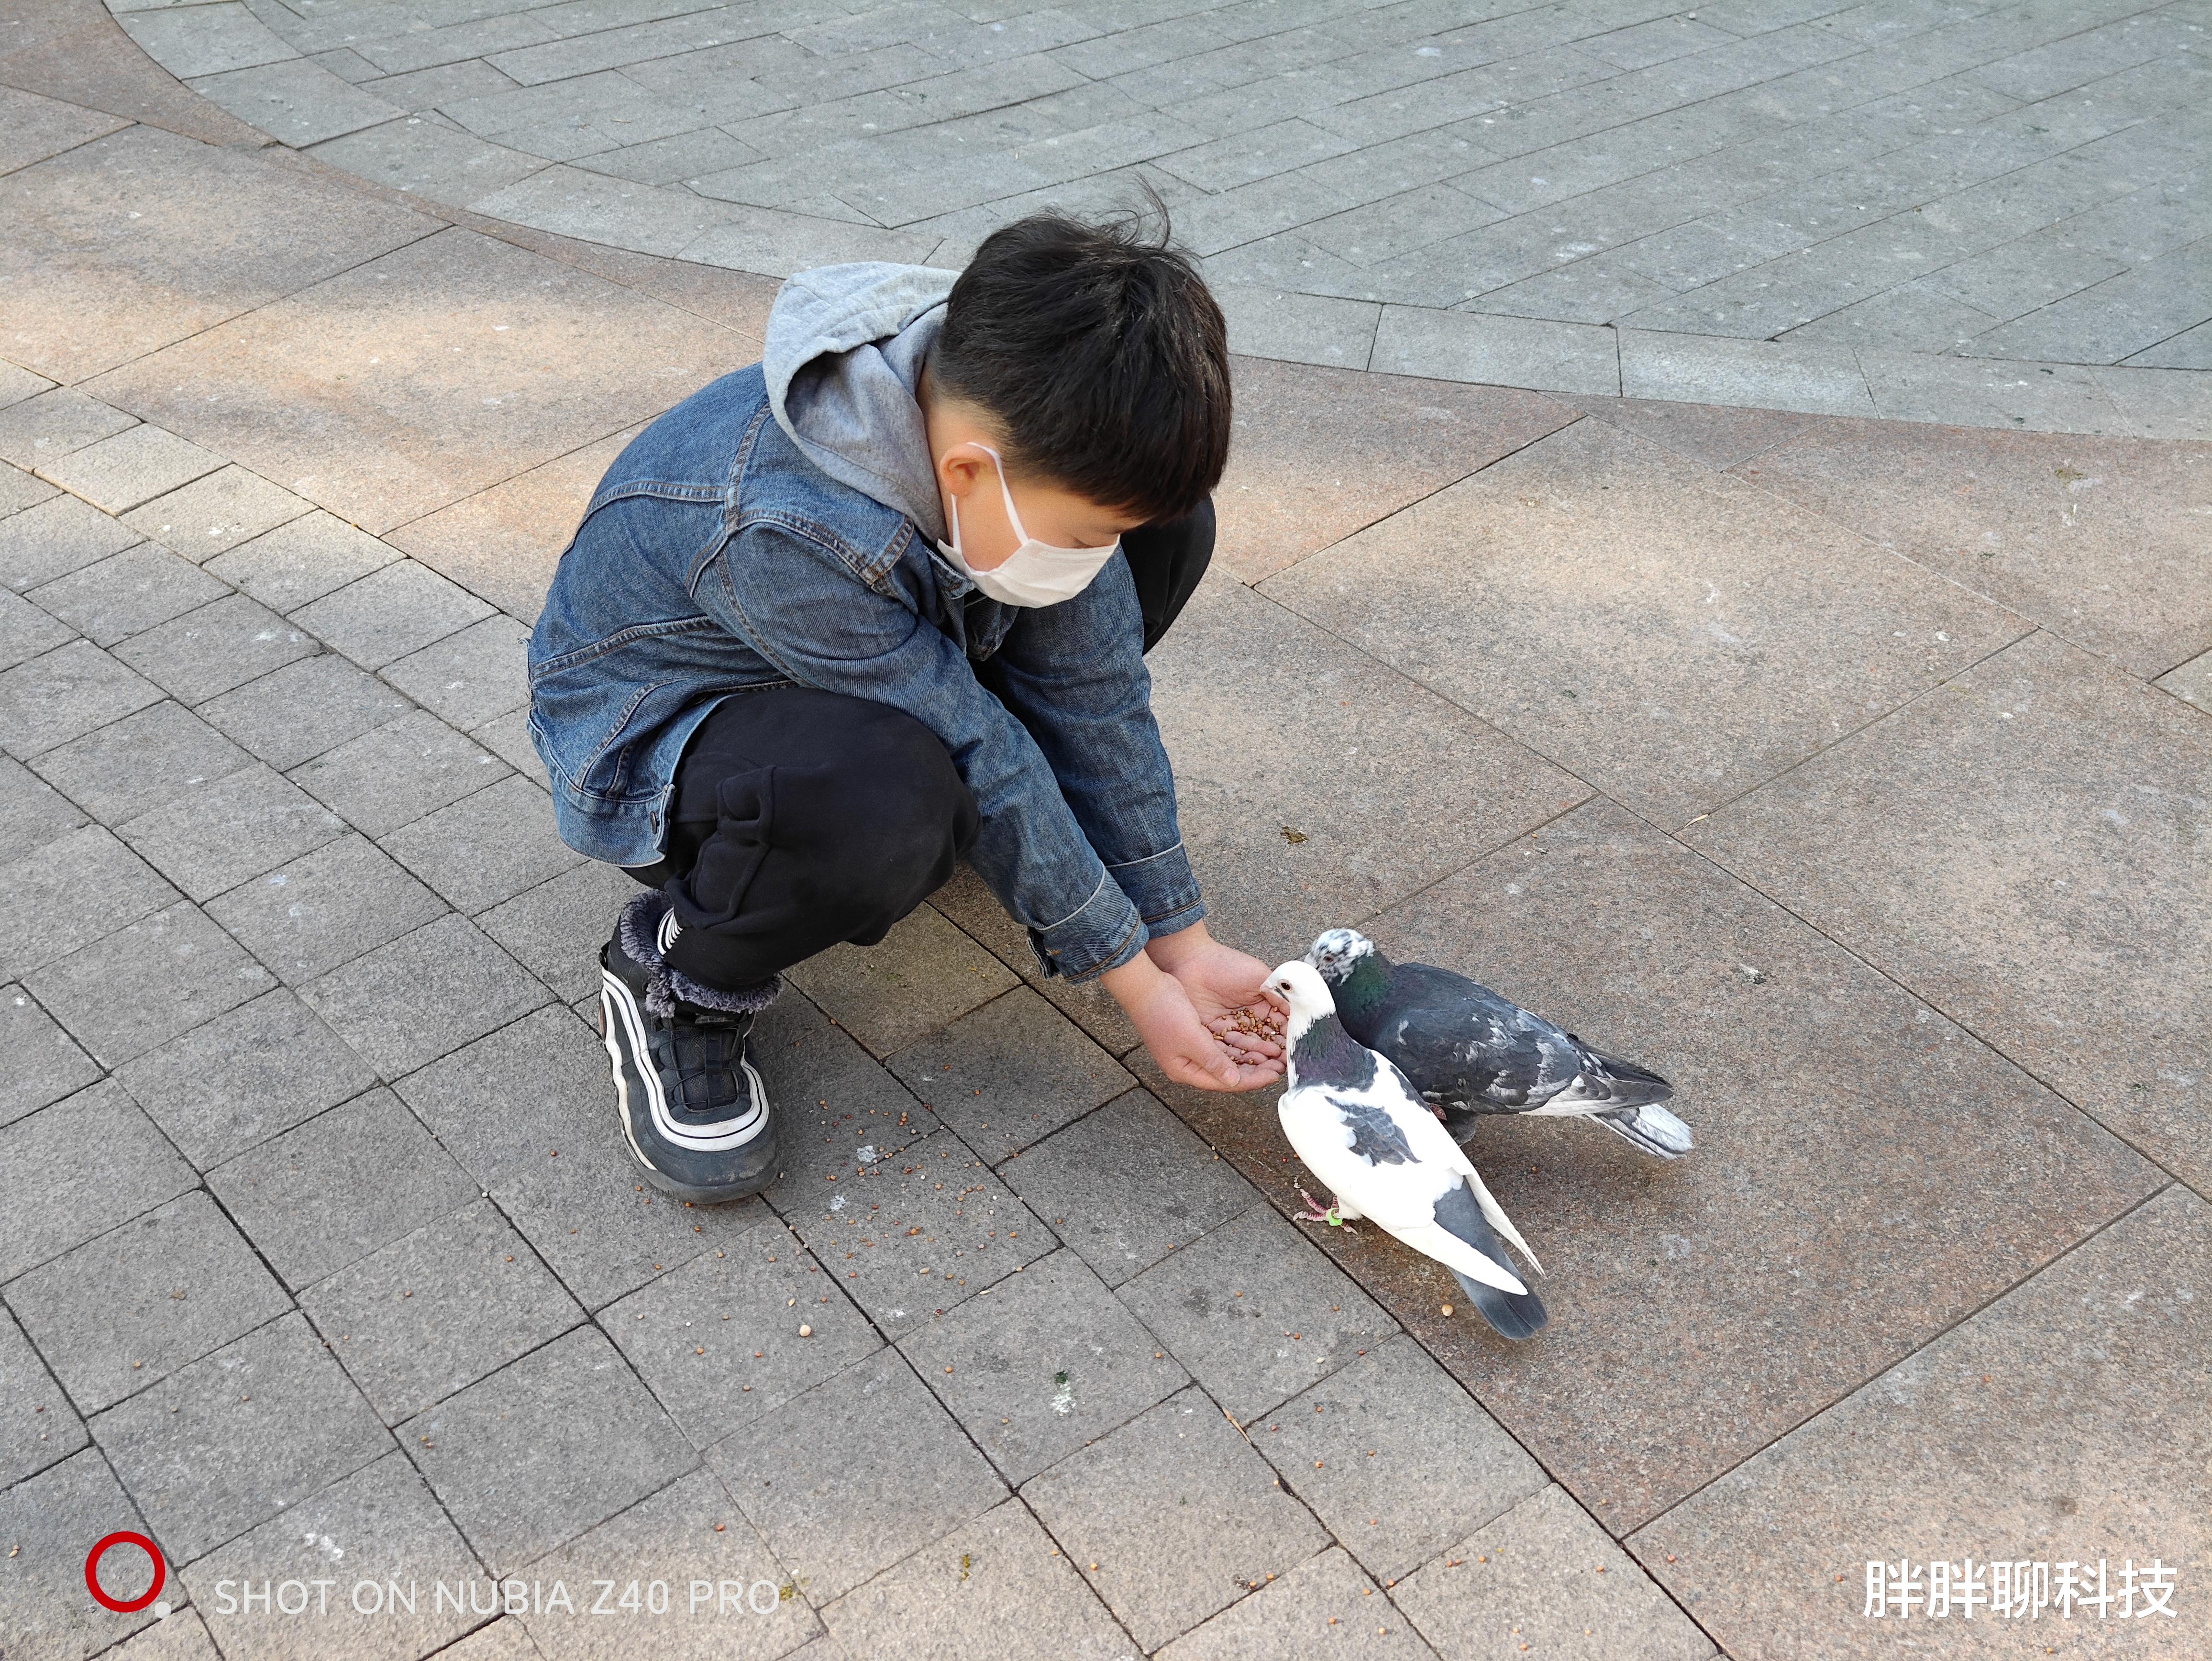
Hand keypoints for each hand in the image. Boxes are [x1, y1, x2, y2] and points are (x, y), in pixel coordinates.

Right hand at [1101, 947, 1281, 1092]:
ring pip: (1229, 1056)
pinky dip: (1242, 1041)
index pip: (1224, 1082)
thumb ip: (1213, 1061)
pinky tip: (1260, 1037)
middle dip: (1255, 1069)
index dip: (1251, 1080)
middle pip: (1229, 1071)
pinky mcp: (1197, 1030)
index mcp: (1184, 1070)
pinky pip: (1225, 1041)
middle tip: (1280, 1065)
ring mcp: (1193, 1046)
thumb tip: (1234, 1081)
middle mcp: (1190, 1062)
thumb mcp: (1191, 1039)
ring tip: (1275, 1052)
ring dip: (1252, 1055)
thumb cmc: (1163, 1012)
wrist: (1146, 984)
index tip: (1274, 1075)